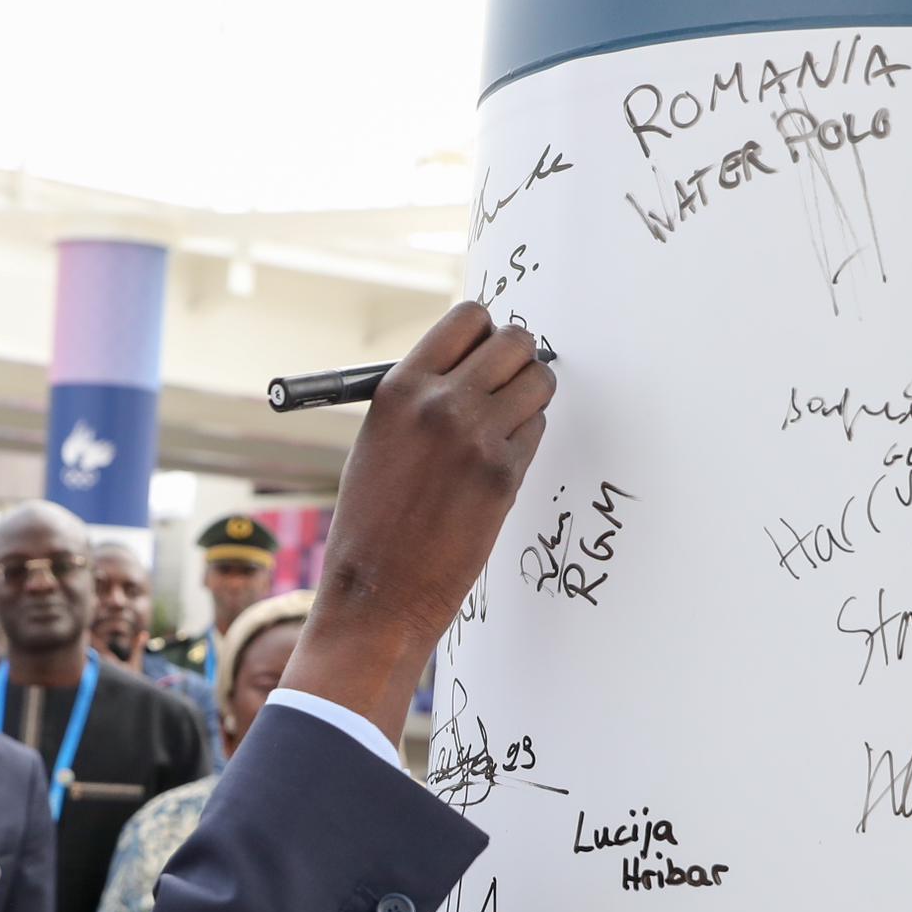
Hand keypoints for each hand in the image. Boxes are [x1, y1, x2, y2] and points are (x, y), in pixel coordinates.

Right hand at [284, 303, 553, 744]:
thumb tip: (473, 366)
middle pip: (514, 340)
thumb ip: (422, 396)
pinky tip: (497, 465)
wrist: (378, 593)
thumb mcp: (379, 439)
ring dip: (530, 396)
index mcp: (400, 388)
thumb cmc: (372, 522)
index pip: (468, 318)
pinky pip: (537, 430)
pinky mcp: (505, 475)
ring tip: (503, 427)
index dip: (485, 332)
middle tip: (506, 386)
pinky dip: (526, 440)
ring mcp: (477, 438)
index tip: (485, 352)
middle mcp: (440, 403)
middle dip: (517, 359)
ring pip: (539, 381)